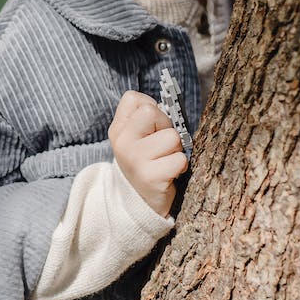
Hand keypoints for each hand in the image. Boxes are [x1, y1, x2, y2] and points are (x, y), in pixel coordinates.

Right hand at [108, 91, 188, 216]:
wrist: (140, 202)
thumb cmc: (147, 162)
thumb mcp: (137, 138)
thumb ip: (146, 118)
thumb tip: (167, 103)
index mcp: (118, 129)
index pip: (133, 98)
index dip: (150, 109)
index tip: (150, 128)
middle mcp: (122, 142)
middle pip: (152, 112)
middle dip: (165, 126)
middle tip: (161, 146)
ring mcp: (134, 159)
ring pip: (171, 136)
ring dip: (176, 149)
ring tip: (166, 160)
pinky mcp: (150, 177)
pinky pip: (179, 159)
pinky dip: (180, 166)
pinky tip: (169, 173)